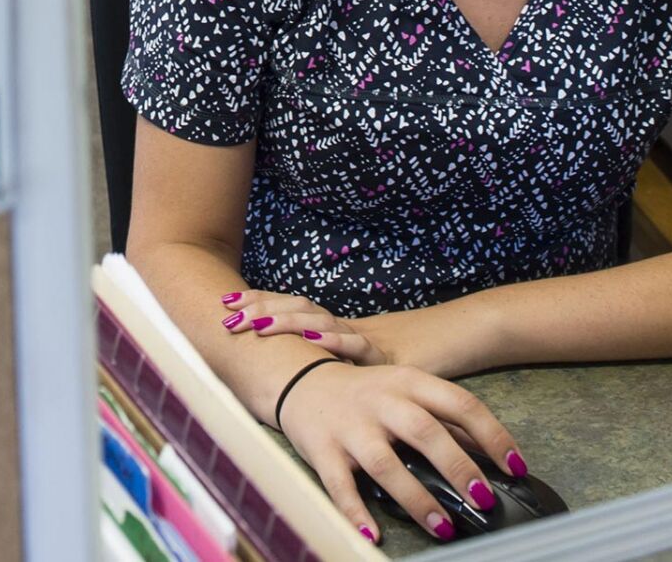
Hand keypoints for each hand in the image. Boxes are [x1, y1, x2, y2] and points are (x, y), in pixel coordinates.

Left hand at [219, 290, 394, 364]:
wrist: (446, 347)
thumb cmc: (391, 366)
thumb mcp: (345, 366)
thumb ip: (313, 364)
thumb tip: (269, 371)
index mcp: (330, 328)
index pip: (290, 303)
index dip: (258, 300)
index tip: (225, 302)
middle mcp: (343, 329)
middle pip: (299, 307)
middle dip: (262, 310)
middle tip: (230, 319)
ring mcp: (363, 340)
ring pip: (323, 322)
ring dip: (289, 322)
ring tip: (259, 327)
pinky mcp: (385, 361)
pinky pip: (358, 347)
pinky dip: (335, 342)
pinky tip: (313, 341)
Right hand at [275, 361, 527, 544]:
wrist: (300, 380)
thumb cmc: (364, 393)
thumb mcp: (406, 390)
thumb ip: (443, 418)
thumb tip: (491, 452)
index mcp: (410, 382)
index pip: (461, 405)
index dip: (493, 436)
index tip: (516, 466)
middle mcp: (381, 401)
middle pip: (426, 432)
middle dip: (459, 468)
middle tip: (483, 500)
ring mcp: (350, 426)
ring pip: (385, 463)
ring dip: (415, 497)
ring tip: (441, 526)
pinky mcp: (322, 449)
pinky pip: (339, 484)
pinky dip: (355, 510)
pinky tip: (371, 533)